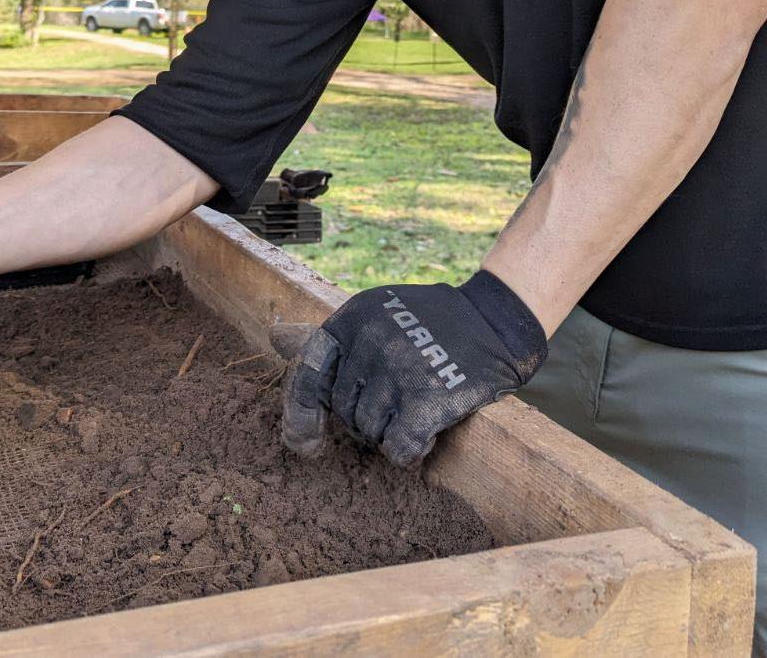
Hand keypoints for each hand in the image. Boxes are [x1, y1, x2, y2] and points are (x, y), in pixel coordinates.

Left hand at [282, 271, 547, 465]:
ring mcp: (398, 370)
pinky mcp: (428, 398)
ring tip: (413, 413)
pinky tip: (422, 438)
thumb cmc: (428, 323)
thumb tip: (274, 338)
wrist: (492, 321)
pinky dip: (408, 452)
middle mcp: (369, 341)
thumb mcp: (373, 315)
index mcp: (351, 320)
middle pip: (343, 410)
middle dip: (363, 419)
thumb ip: (328, 337)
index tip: (305, 441)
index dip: (300, 414)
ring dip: (387, 434)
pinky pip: (398, 447)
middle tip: (393, 407)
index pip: (308, 375)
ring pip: (369, 431)